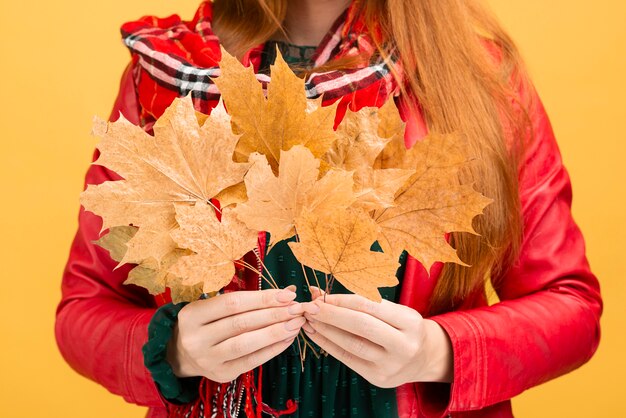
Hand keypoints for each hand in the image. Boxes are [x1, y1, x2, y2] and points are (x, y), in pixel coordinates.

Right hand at [167, 286, 306, 382]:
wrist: (183, 354)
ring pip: (246, 344)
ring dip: (276, 332)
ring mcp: (207, 359)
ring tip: (296, 323)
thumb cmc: (207, 322)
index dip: (262, 298)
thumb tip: (288, 291)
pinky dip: (272, 349)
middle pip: (241, 323)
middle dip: (274, 314)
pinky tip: (287, 338)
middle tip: (297, 308)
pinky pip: (251, 361)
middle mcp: (196, 338)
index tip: (288, 293)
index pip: (232, 303)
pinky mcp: (221, 374)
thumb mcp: (214, 306)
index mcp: (192, 315)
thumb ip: (248, 299)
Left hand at [301, 287, 452, 387]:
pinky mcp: (378, 378)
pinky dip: (329, 345)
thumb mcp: (394, 311)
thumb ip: (363, 302)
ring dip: (326, 330)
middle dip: (331, 314)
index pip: (371, 307)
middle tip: (310, 306)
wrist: (422, 358)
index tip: (321, 294)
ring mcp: (391, 365)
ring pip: (352, 345)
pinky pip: (348, 359)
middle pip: (361, 326)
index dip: (343, 300)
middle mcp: (404, 345)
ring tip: (309, 320)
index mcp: (410, 322)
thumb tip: (321, 293)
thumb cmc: (402, 327)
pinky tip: (316, 334)